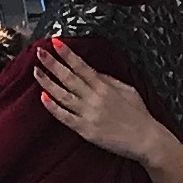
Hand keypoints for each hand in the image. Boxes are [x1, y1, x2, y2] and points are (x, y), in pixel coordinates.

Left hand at [33, 39, 176, 166]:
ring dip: (48, 82)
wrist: (146, 139)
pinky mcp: (85, 130)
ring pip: (62, 95)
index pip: (82, 66)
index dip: (67, 54)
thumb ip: (109, 80)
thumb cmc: (140, 115)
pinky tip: (43, 97)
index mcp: (105, 87)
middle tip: (40, 52)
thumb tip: (93, 72)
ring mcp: (88, 114)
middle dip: (53, 63)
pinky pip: (64, 116)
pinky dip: (52, 107)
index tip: (56, 42)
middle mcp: (95, 98)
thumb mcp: (128, 90)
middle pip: (68, 77)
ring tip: (37, 72)